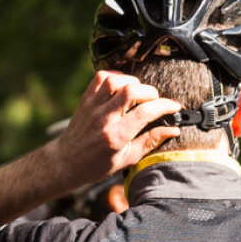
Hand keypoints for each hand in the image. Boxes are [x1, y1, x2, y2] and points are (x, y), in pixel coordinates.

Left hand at [55, 71, 182, 186]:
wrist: (66, 163)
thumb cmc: (98, 165)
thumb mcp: (128, 159)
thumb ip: (150, 142)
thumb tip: (174, 130)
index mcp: (116, 136)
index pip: (144, 113)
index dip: (164, 106)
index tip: (174, 107)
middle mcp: (104, 118)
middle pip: (130, 91)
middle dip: (150, 92)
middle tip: (155, 101)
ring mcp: (92, 107)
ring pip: (115, 81)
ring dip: (132, 82)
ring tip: (139, 93)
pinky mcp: (85, 100)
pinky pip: (100, 78)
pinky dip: (115, 76)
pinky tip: (122, 86)